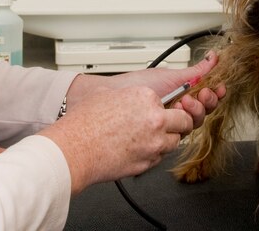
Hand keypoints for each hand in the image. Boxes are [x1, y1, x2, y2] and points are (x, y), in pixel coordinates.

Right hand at [38, 85, 191, 194]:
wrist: (73, 149)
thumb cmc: (84, 122)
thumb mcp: (105, 94)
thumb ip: (126, 95)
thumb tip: (127, 96)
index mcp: (147, 98)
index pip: (170, 101)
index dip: (163, 107)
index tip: (158, 110)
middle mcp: (156, 120)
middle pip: (184, 122)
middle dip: (179, 123)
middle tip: (171, 124)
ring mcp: (154, 144)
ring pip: (175, 142)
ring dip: (167, 140)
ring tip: (150, 139)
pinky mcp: (148, 163)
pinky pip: (159, 158)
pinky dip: (153, 154)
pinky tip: (138, 150)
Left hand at [107, 52, 225, 127]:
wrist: (115, 96)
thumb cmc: (136, 85)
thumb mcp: (170, 76)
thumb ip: (196, 71)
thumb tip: (214, 58)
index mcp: (183, 94)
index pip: (206, 96)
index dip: (215, 93)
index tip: (219, 87)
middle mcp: (178, 110)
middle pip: (204, 111)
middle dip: (207, 101)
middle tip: (202, 93)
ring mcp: (170, 123)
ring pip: (195, 123)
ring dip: (196, 110)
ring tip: (184, 99)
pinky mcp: (163, 137)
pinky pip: (181, 134)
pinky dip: (183, 121)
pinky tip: (178, 110)